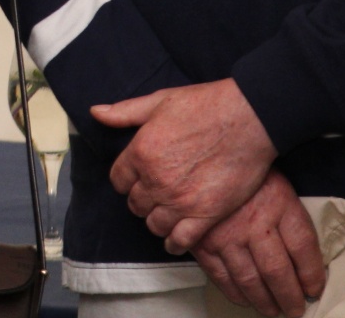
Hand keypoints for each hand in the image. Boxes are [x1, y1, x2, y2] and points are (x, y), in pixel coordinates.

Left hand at [90, 78, 277, 252]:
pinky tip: (176, 238)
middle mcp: (156, 180)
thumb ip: (124, 111)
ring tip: (166, 212)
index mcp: (141, 152)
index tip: (137, 178)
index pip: (118, 180)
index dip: (127, 180)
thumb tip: (96, 112)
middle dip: (142, 199)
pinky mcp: (205, 215)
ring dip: (157, 219)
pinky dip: (174, 243)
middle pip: (135, 204)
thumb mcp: (159, 101)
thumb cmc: (205, 105)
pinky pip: (180, 241)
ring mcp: (180, 201)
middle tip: (155, 194)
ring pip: (153, 224)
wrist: (248, 118)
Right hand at [192, 171, 325, 316]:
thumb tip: (308, 263)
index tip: (314, 289)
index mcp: (279, 204)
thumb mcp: (278, 186)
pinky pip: (222, 278)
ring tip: (273, 310)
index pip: (303, 248)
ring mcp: (226, 235)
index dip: (312, 275)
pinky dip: (236, 294)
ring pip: (250, 281)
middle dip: (290, 298)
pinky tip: (245, 299)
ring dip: (264, 302)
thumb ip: (292, 220)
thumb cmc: (247, 176)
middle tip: (295, 310)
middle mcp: (254, 222)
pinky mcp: (203, 243)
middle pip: (278, 271)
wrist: (204, 158)